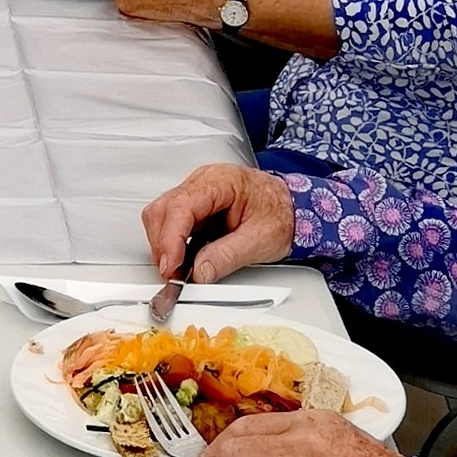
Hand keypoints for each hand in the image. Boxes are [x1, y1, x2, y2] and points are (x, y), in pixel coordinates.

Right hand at [141, 161, 297, 283]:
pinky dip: (173, 244)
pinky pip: (172, 223)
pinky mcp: (195, 206)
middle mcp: (203, 182)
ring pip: (162, 216)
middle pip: (163, 210)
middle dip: (163, 245)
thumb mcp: (260, 240)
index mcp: (221, 181)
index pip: (181, 207)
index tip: (170, 266)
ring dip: (166, 246)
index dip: (170, 239)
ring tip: (180, 270)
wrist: (294, 208)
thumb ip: (227, 256)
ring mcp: (196, 193)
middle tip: (173, 274)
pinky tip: (185, 259)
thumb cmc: (282, 214)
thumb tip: (199, 272)